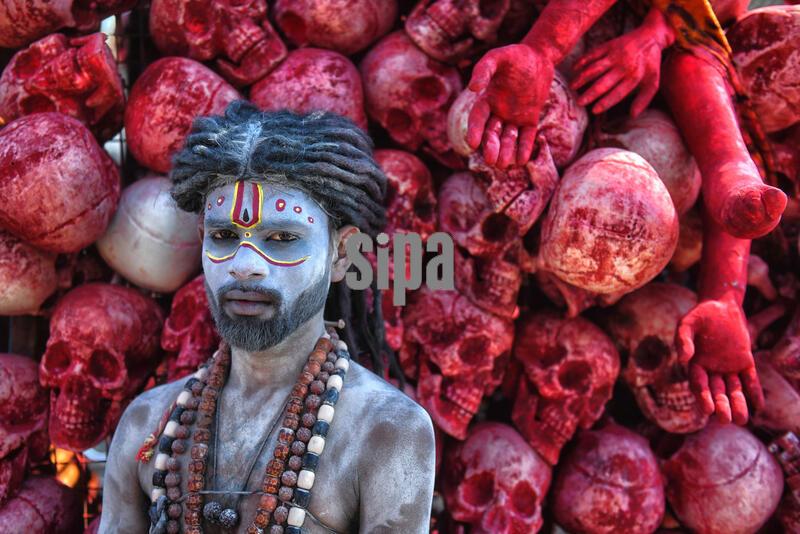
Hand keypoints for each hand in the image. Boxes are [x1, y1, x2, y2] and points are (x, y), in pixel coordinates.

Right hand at [466, 44, 554, 168]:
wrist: (540, 57)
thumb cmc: (516, 55)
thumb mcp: (498, 57)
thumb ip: (484, 69)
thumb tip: (473, 89)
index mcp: (487, 99)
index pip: (478, 119)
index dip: (475, 131)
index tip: (473, 144)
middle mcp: (498, 111)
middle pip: (492, 134)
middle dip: (491, 147)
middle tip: (492, 160)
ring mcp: (514, 117)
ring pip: (508, 138)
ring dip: (506, 152)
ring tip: (505, 164)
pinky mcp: (529, 120)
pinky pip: (526, 137)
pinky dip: (524, 148)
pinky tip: (522, 160)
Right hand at [571, 25, 663, 116]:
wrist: (651, 35)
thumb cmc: (650, 63)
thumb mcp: (653, 81)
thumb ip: (644, 99)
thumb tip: (632, 115)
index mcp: (634, 77)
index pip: (618, 93)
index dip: (605, 102)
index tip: (594, 110)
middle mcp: (624, 66)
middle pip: (603, 83)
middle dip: (590, 94)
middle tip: (579, 102)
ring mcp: (615, 55)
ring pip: (595, 68)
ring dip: (582, 78)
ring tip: (572, 87)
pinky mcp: (609, 45)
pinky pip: (592, 54)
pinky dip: (581, 61)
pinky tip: (574, 69)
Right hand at [675, 294, 763, 424]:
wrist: (722, 306)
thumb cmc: (701, 315)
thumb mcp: (688, 324)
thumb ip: (683, 339)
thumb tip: (683, 359)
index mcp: (695, 364)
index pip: (699, 384)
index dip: (703, 397)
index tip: (708, 409)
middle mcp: (711, 370)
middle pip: (717, 393)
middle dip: (721, 406)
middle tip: (725, 420)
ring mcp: (729, 368)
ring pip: (734, 390)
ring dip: (738, 404)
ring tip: (741, 420)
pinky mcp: (745, 363)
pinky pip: (750, 381)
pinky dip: (754, 393)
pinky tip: (759, 406)